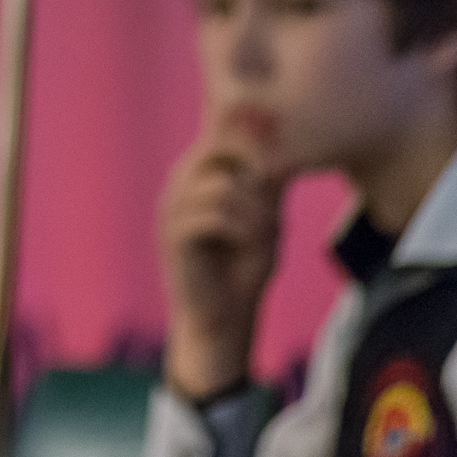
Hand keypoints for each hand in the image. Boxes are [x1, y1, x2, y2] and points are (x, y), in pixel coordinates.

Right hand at [158, 112, 286, 400]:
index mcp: (195, 178)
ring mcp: (171, 210)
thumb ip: (267, 188)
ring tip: (269, 231)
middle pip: (215, 152)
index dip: (250, 144)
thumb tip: (285, 152)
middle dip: (253, 172)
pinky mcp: (174, 236)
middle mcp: (177, 187)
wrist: (223, 319)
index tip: (279, 171)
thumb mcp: (264, 221)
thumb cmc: (243, 269)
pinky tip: (253, 244)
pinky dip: (243, 228)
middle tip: (275, 198)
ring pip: (219, 185)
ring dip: (253, 208)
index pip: (217, 138)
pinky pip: (214, 215)